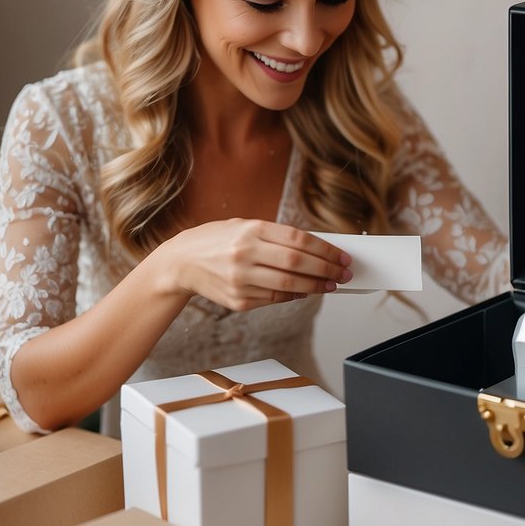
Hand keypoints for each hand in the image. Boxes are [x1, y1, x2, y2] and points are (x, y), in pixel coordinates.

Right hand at [161, 219, 352, 311]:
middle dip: (327, 270)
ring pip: (288, 286)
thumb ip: (276, 236)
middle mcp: (245, 253)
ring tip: (330, 285)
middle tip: (344, 274)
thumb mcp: (244, 226)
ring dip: (315, 287)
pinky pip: (274, 299)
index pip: (299, 240)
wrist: (180, 262)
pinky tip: (304, 292)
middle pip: (297, 263)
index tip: (342, 256)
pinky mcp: (237, 299)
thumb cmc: (217, 240)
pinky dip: (293, 296)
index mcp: (251, 229)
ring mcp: (240, 279)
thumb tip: (315, 250)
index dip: (326, 250)